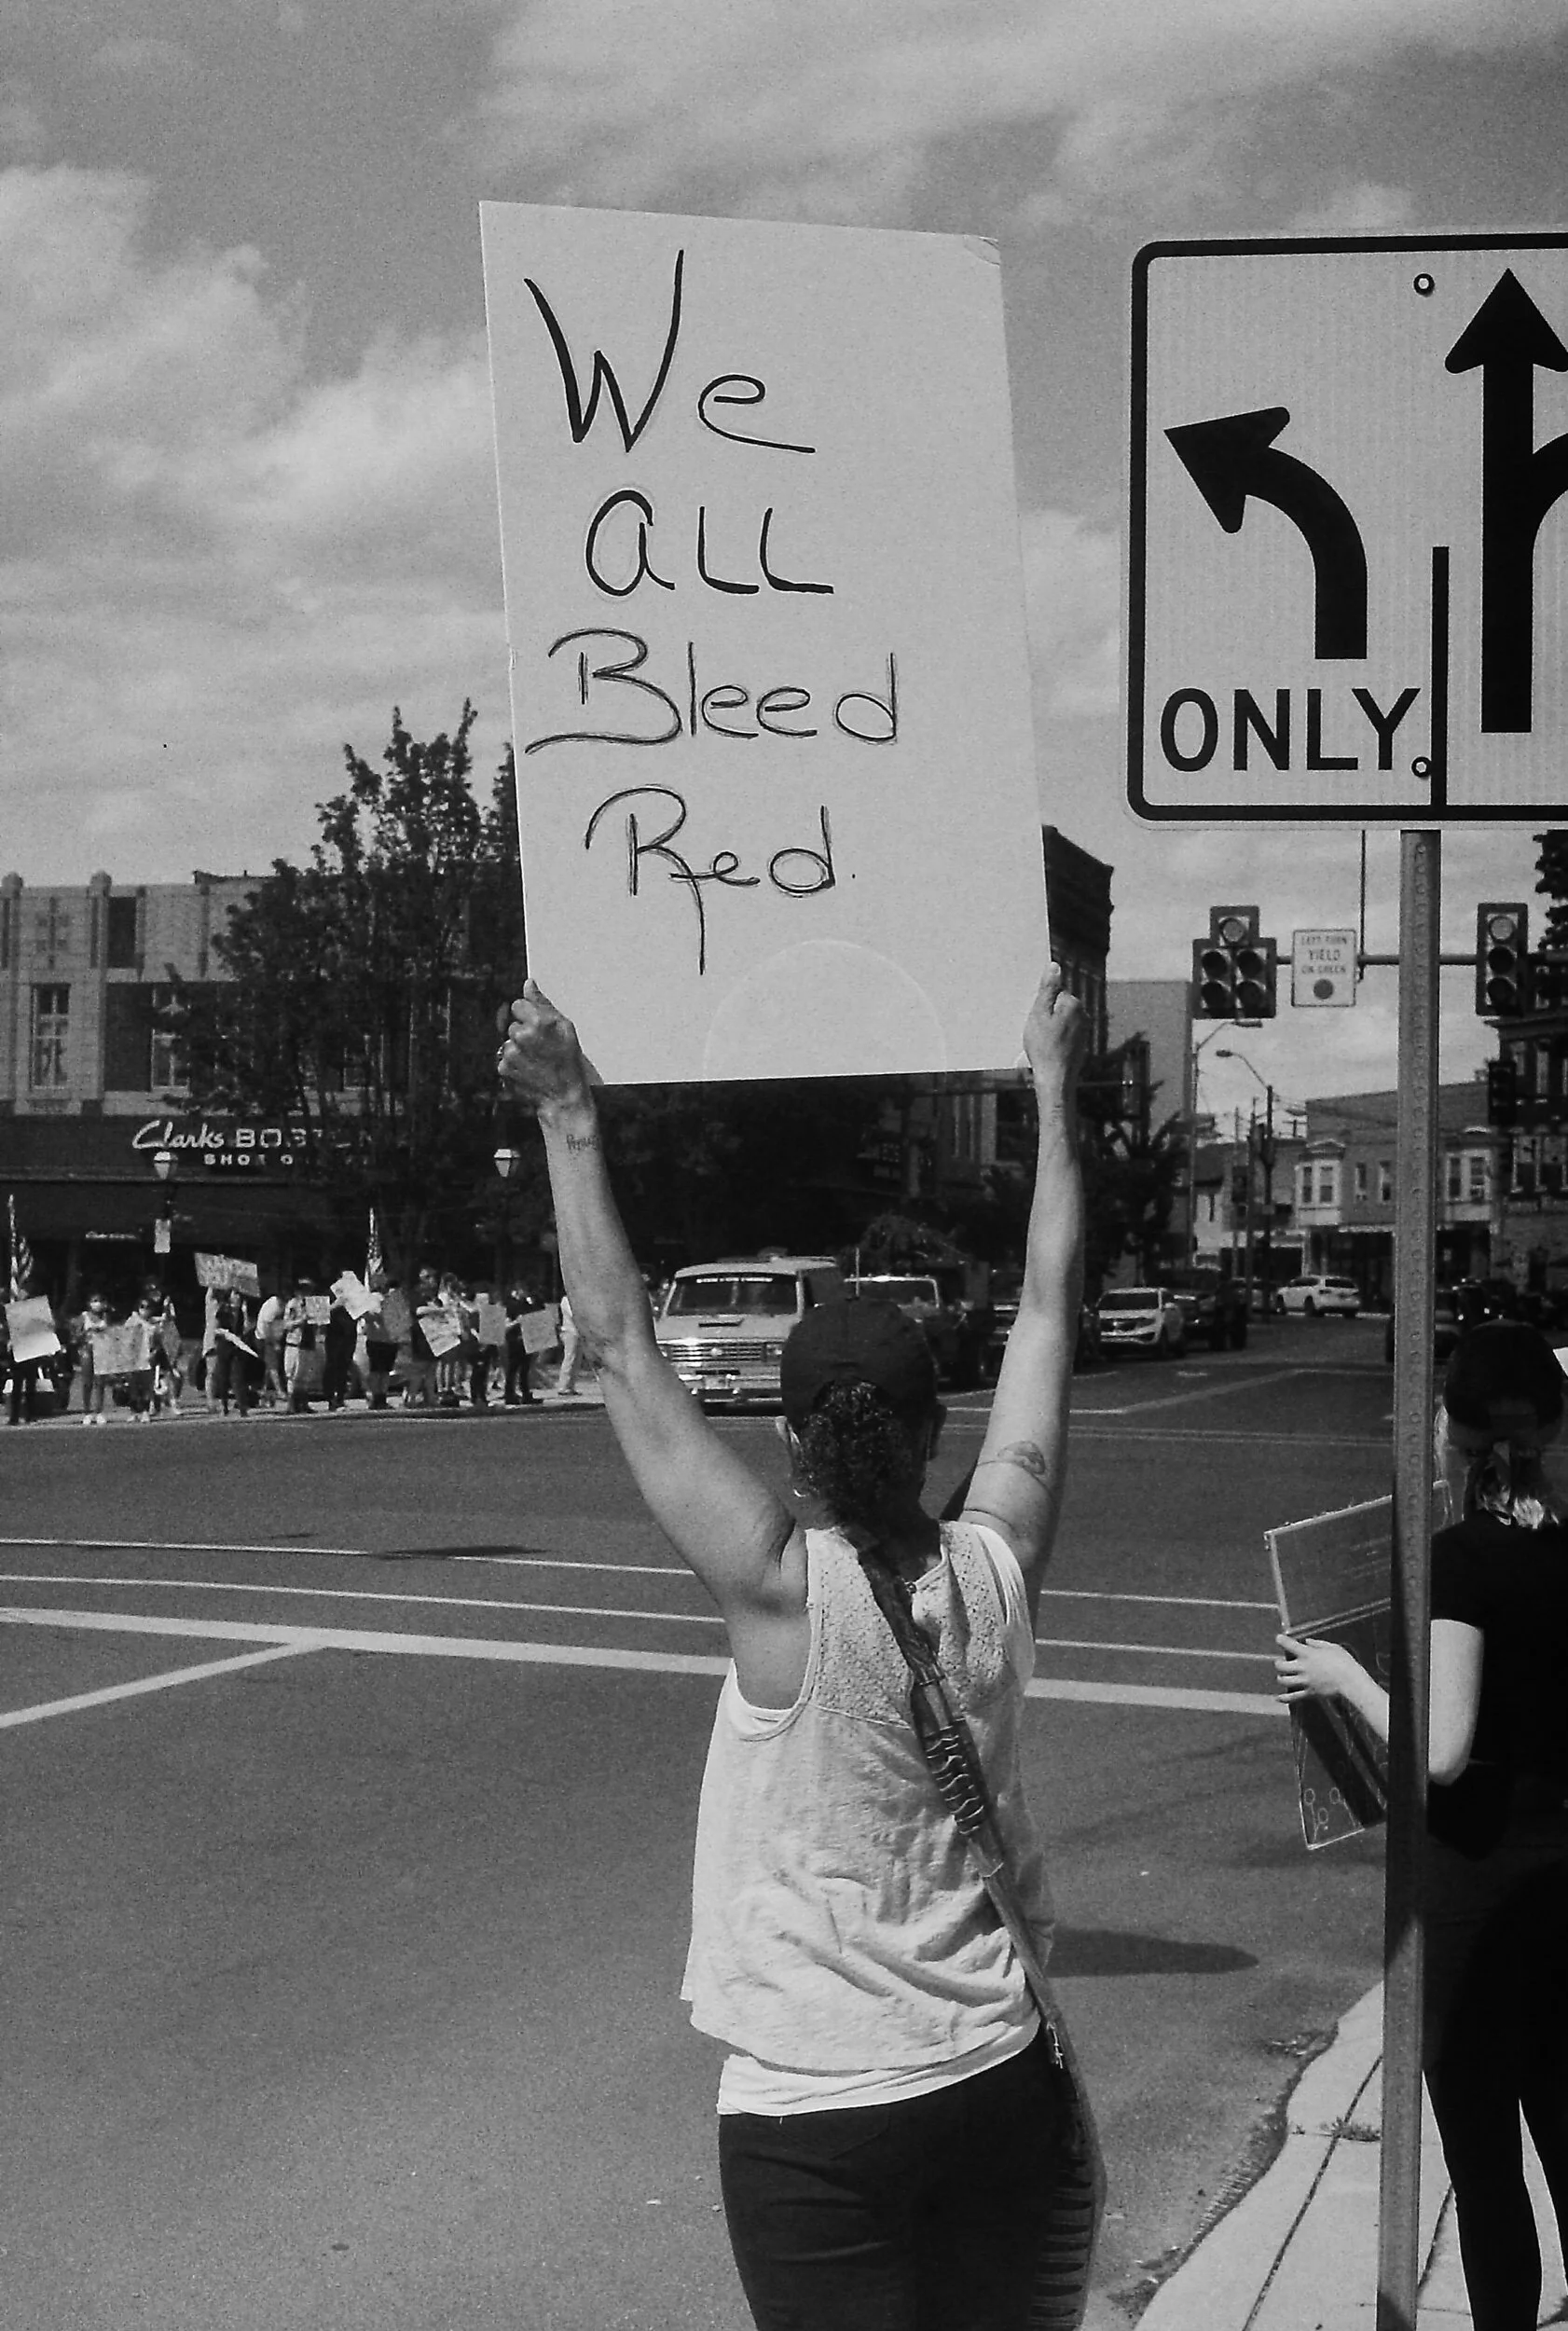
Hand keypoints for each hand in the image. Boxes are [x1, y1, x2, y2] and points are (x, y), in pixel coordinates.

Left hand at [495, 979, 598, 1113]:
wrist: (563, 1097)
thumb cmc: (569, 1061)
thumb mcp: (565, 1028)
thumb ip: (543, 1004)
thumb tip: (528, 983)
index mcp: (538, 1022)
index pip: (517, 1005)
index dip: (528, 1015)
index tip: (538, 1027)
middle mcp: (521, 1036)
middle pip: (512, 1025)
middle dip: (524, 1033)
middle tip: (541, 1048)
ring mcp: (510, 1054)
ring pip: (508, 1043)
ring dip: (518, 1050)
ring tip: (536, 1061)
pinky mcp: (503, 1069)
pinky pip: (504, 1059)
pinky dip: (514, 1065)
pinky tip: (529, 1071)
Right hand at [1022, 964, 1087, 1098]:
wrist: (1056, 1080)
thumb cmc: (1044, 1048)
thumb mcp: (1039, 1014)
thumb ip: (1047, 989)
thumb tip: (1054, 966)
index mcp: (1073, 1004)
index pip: (1054, 993)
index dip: (1041, 1005)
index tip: (1036, 1019)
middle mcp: (1083, 1014)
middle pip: (1059, 1006)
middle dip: (1047, 1016)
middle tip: (1038, 1032)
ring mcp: (1083, 1030)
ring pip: (1061, 1021)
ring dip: (1051, 1028)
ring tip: (1042, 1043)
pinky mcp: (1081, 1043)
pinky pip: (1065, 1034)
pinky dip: (1056, 1039)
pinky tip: (1049, 1050)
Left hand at [1274, 1632, 1364, 1703]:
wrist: (1351, 1681)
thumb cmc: (1344, 1662)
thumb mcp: (1333, 1647)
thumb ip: (1318, 1644)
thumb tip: (1307, 1641)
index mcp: (1307, 1654)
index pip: (1289, 1644)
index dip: (1281, 1640)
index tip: (1279, 1638)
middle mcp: (1303, 1667)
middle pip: (1280, 1665)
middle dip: (1278, 1663)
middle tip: (1280, 1662)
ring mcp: (1305, 1681)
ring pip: (1284, 1681)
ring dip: (1280, 1678)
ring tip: (1281, 1677)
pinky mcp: (1310, 1692)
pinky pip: (1293, 1697)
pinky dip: (1284, 1698)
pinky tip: (1278, 1698)